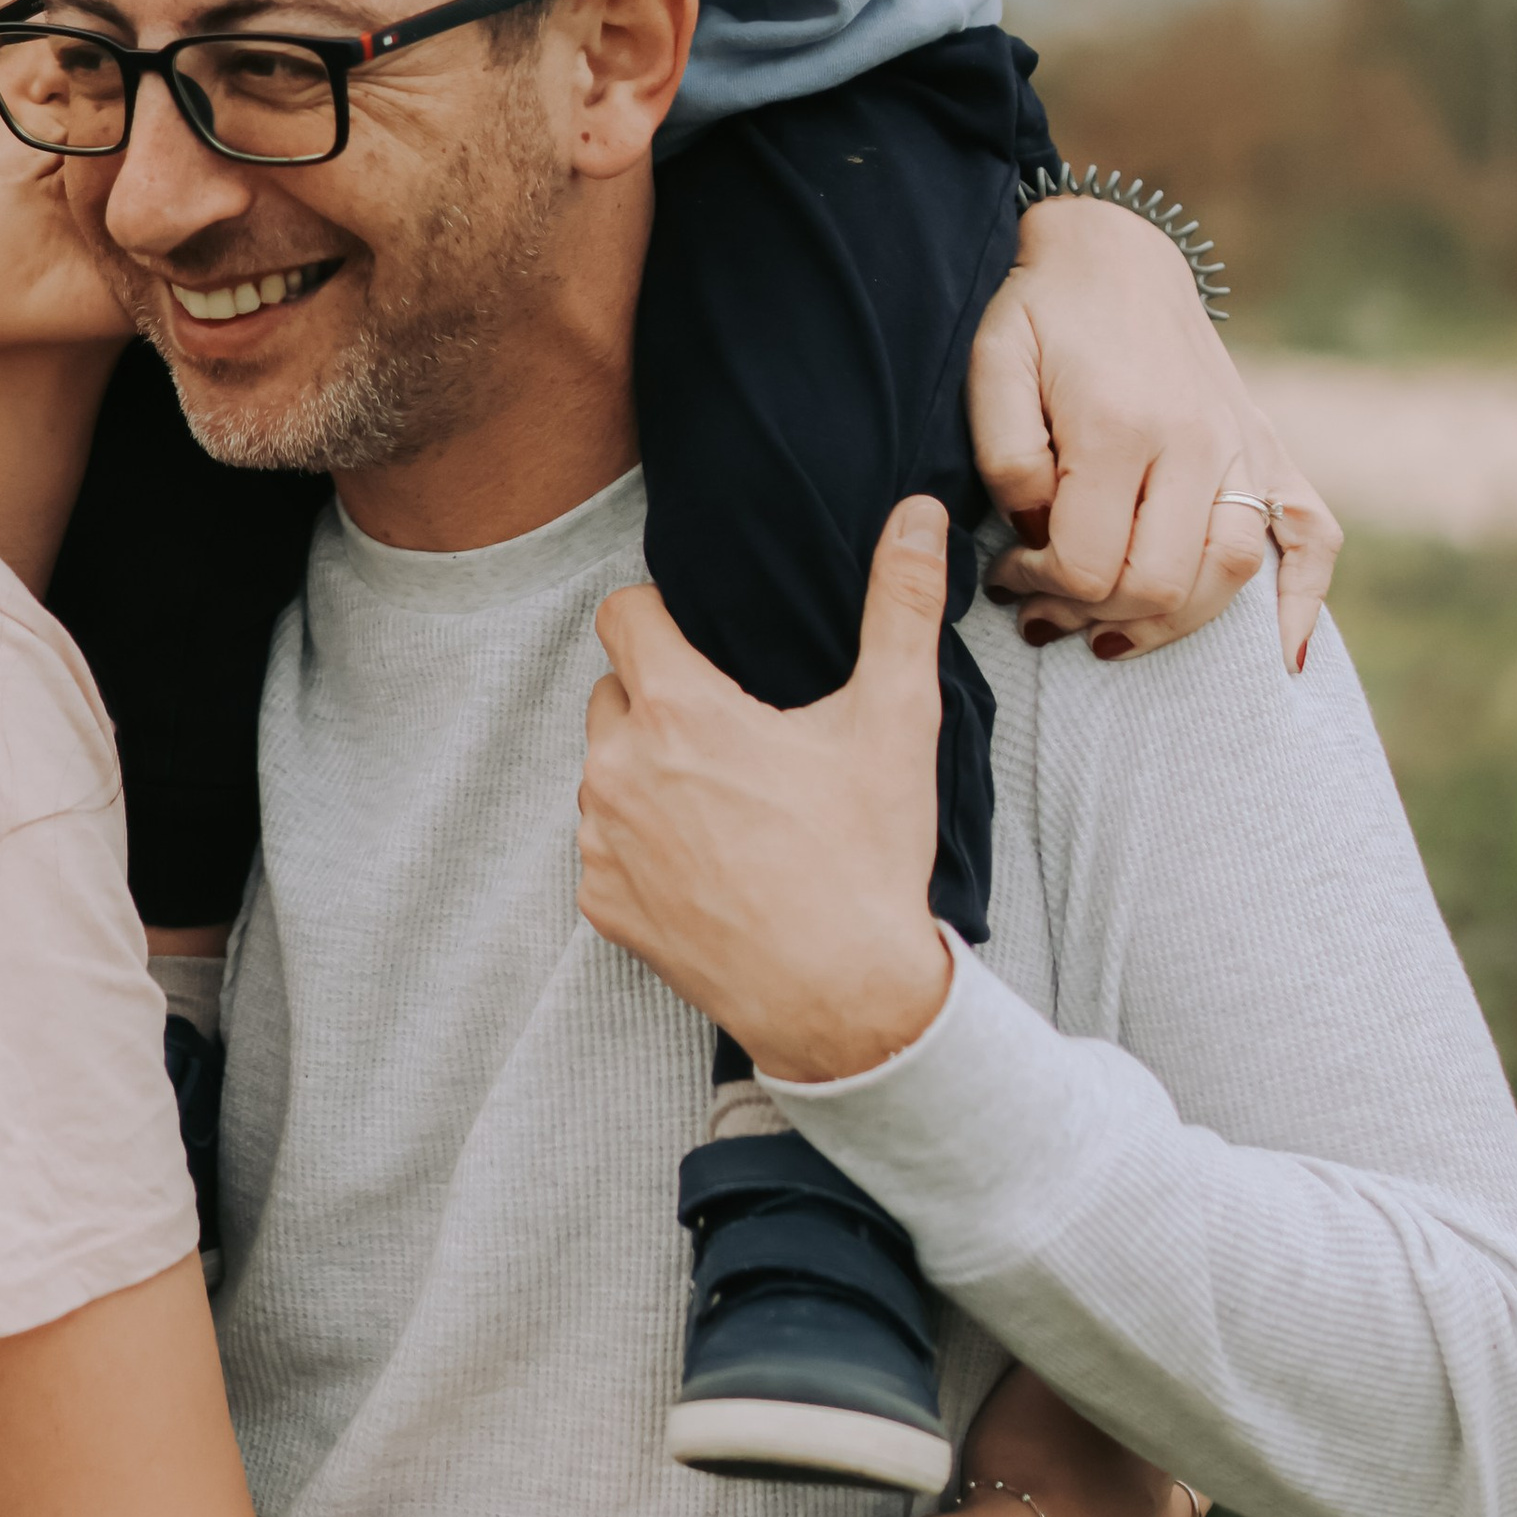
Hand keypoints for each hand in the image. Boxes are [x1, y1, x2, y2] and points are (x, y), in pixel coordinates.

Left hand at [578, 501, 954, 1083]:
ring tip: (727, 805)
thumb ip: (899, 605)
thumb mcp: (895, 721)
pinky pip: (602, 844)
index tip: (705, 646)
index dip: (661, 618)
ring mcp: (600, 840)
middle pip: (613, 691)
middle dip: (659, 700)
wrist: (848, 1004)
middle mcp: (617, 768)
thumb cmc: (867, 859)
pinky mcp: (599, 902)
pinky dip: (641, 845)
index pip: (622, 614)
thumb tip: (917, 512)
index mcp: (678, 710)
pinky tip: (707, 864)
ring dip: (647, 772)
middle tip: (734, 738)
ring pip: (604, 769)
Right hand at [956, 1364, 1199, 1516]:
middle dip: (1172, 1497)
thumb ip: (1062, 1352)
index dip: (1168, 1415)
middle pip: (1189, 1512)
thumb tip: (1078, 1304)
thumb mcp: (1037, 1383)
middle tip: (1133, 1476)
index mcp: (1151, 1472)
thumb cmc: (1024, 1468)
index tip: (1153, 1397)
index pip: (1183, 1434)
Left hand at [970, 196, 1340, 674]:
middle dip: (1093, 615)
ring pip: (1231, 575)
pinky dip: (1303, 601)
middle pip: (1162, 583)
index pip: (1089, 563)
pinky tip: (1280, 656)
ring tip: (1109, 635)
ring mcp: (1242, 446)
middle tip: (1042, 606)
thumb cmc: (1041, 314)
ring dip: (1169, 625)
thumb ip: (1006, 459)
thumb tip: (1039, 531)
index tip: (1007, 573)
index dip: (1039, 585)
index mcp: (1120, 424)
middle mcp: (1196, 442)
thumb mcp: (992, 367)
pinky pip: (1314, 535)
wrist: (1112, 252)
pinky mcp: (1268, 448)